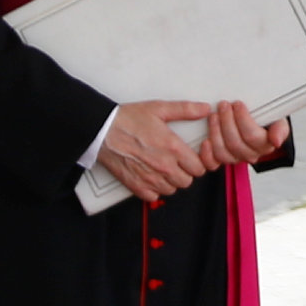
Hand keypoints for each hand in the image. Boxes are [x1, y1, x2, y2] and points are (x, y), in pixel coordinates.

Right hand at [98, 99, 216, 202]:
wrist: (102, 130)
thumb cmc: (128, 119)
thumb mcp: (159, 109)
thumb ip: (185, 109)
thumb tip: (203, 109)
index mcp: (173, 148)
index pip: (198, 168)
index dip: (196, 163)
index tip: (190, 158)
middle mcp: (164, 166)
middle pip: (187, 181)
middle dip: (184, 173)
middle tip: (176, 163)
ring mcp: (150, 178)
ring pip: (171, 190)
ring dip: (169, 182)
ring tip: (163, 169)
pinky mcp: (136, 185)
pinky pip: (153, 196)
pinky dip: (153, 190)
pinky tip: (150, 177)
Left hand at [203, 99, 290, 167]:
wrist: (255, 120)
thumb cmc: (264, 118)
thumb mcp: (277, 119)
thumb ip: (280, 128)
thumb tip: (276, 141)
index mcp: (265, 145)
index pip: (252, 136)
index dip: (243, 120)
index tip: (238, 104)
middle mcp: (251, 154)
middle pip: (235, 143)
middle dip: (227, 122)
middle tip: (223, 105)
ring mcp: (235, 158)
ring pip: (223, 152)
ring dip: (216, 132)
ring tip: (214, 115)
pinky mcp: (221, 160)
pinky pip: (212, 164)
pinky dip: (207, 153)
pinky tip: (205, 140)